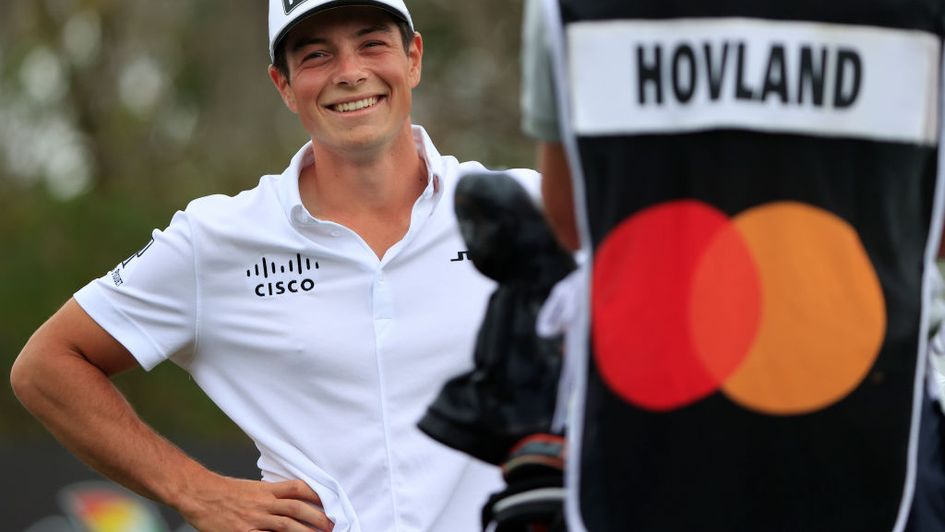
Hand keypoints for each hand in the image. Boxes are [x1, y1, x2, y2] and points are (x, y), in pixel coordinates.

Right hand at [178, 475, 333, 530]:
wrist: (198, 493)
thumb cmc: (223, 491)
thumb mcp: (251, 488)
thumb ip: (269, 494)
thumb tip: (288, 501)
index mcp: (266, 489)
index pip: (298, 488)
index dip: (316, 495)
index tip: (329, 503)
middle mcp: (264, 502)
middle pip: (297, 508)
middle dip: (317, 518)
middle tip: (331, 526)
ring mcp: (254, 518)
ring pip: (287, 525)